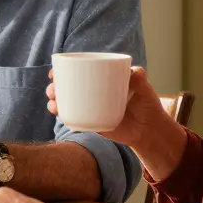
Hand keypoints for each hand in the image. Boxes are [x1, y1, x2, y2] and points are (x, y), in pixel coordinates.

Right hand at [46, 66, 169, 146]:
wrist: (150, 131)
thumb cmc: (147, 106)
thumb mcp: (145, 90)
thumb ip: (140, 80)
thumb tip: (136, 71)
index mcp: (102, 80)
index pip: (79, 72)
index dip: (63, 71)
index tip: (55, 71)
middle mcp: (93, 92)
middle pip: (68, 87)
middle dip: (55, 86)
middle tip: (53, 89)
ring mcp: (91, 108)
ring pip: (67, 102)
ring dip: (54, 101)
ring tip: (53, 103)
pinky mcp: (91, 123)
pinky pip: (73, 118)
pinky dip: (63, 115)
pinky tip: (57, 113)